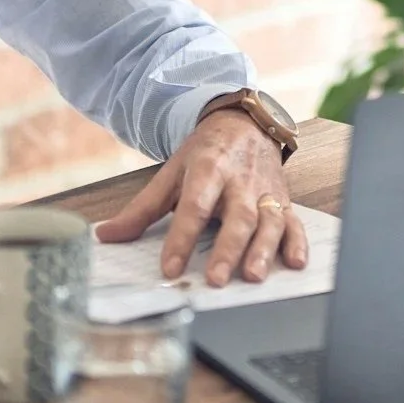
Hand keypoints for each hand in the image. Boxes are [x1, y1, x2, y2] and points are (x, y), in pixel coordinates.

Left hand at [94, 109, 306, 287]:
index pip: (194, 206)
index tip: (170, 268)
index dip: (181, 238)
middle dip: (227, 249)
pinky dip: (298, 243)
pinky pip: (295, 222)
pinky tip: (295, 263)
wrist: (246, 124)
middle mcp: (240, 181)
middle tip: (215, 278)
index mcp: (208, 169)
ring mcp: (266, 192)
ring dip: (263, 249)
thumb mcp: (171, 174)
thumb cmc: (206, 154)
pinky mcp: (284, 201)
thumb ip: (142, 209)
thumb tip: (106, 236)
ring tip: (252, 276)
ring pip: (269, 221)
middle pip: (237, 216)